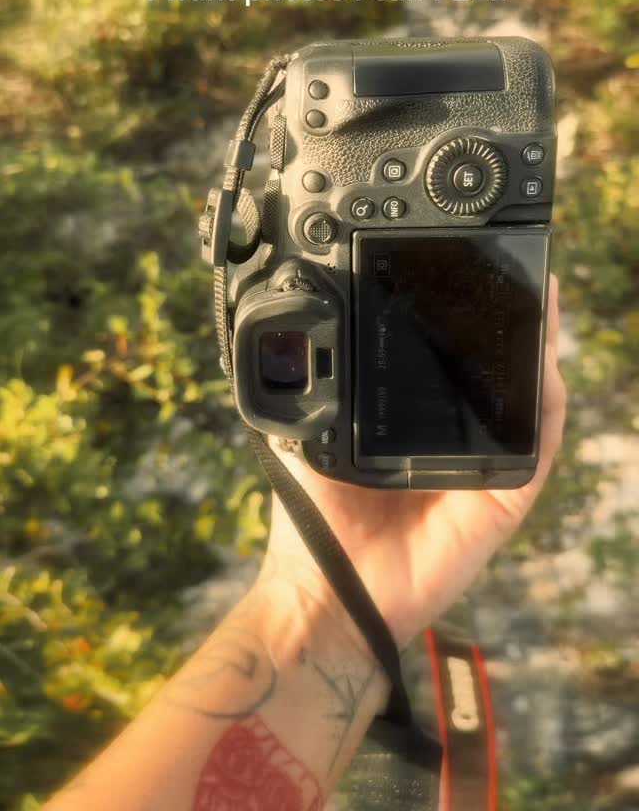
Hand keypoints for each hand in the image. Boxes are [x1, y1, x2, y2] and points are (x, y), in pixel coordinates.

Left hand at [264, 273, 565, 648]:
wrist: (328, 588)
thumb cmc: (318, 514)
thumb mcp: (313, 431)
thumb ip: (320, 386)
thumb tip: (310, 326)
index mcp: (415, 422)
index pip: (452, 362)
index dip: (466, 320)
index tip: (465, 271)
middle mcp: (458, 439)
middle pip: (498, 373)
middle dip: (512, 322)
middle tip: (519, 271)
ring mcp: (485, 467)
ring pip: (528, 400)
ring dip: (539, 350)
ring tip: (542, 300)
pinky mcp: (505, 499)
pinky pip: (539, 448)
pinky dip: (547, 406)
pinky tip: (547, 366)